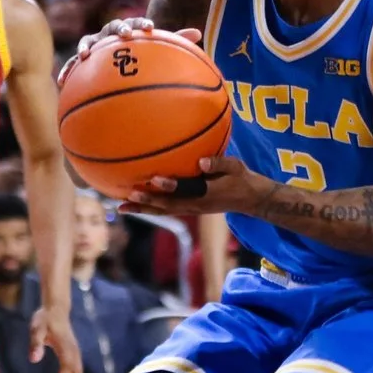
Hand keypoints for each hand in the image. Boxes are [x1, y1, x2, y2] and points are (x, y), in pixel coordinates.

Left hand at [33, 307, 82, 372]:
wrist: (56, 309)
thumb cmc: (44, 319)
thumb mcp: (36, 329)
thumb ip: (35, 344)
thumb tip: (34, 360)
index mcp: (65, 346)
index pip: (68, 366)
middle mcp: (73, 351)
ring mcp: (75, 352)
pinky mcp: (74, 353)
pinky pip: (76, 370)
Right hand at [60, 18, 198, 83]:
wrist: (115, 60)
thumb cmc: (139, 54)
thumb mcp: (156, 49)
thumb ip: (174, 41)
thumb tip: (199, 33)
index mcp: (129, 30)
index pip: (137, 23)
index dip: (143, 23)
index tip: (152, 28)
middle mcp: (110, 34)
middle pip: (113, 26)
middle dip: (120, 29)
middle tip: (127, 35)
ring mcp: (95, 44)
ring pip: (88, 41)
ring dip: (87, 46)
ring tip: (87, 55)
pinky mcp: (82, 60)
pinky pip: (73, 64)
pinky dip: (68, 70)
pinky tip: (62, 82)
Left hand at [125, 152, 261, 219]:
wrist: (251, 199)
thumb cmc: (242, 179)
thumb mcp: (236, 167)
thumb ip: (219, 164)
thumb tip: (201, 161)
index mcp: (207, 194)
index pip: (186, 191)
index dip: (170, 186)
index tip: (155, 178)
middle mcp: (196, 205)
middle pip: (167, 206)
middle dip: (147, 201)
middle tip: (128, 196)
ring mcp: (191, 209)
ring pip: (163, 211)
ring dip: (143, 209)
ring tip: (122, 207)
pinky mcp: (189, 208)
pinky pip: (166, 210)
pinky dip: (150, 208)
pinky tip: (136, 204)